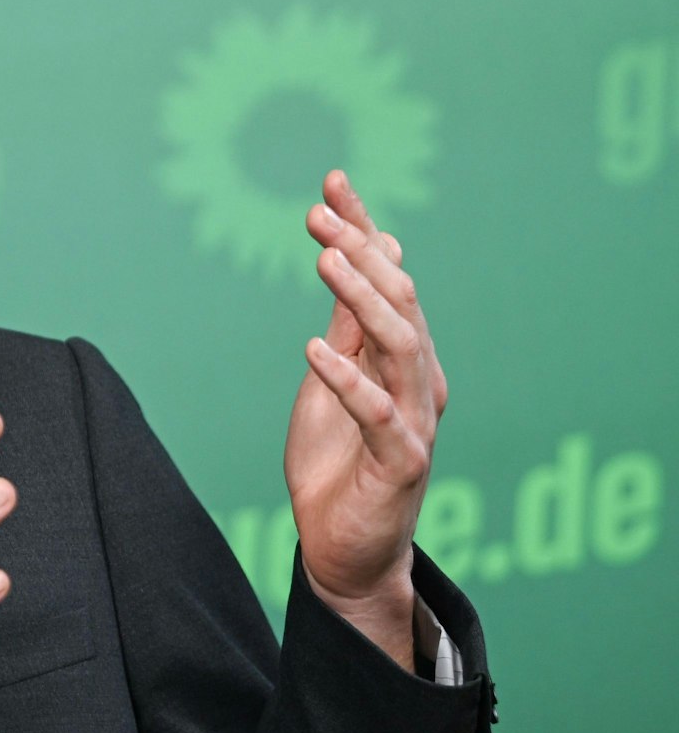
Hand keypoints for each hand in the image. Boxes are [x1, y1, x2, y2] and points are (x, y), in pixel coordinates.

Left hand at [287, 168, 449, 663]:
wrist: (346, 550)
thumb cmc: (339, 460)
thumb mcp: (331, 378)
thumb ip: (347, 324)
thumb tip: (356, 253)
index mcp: (402, 356)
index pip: (389, 279)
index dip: (363, 230)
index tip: (331, 182)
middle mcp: (418, 381)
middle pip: (400, 303)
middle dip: (361, 254)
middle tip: (319, 215)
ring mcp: (415, 422)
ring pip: (402, 349)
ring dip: (364, 301)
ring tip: (324, 261)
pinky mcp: (403, 465)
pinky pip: (381, 418)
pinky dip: (349, 383)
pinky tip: (313, 352)